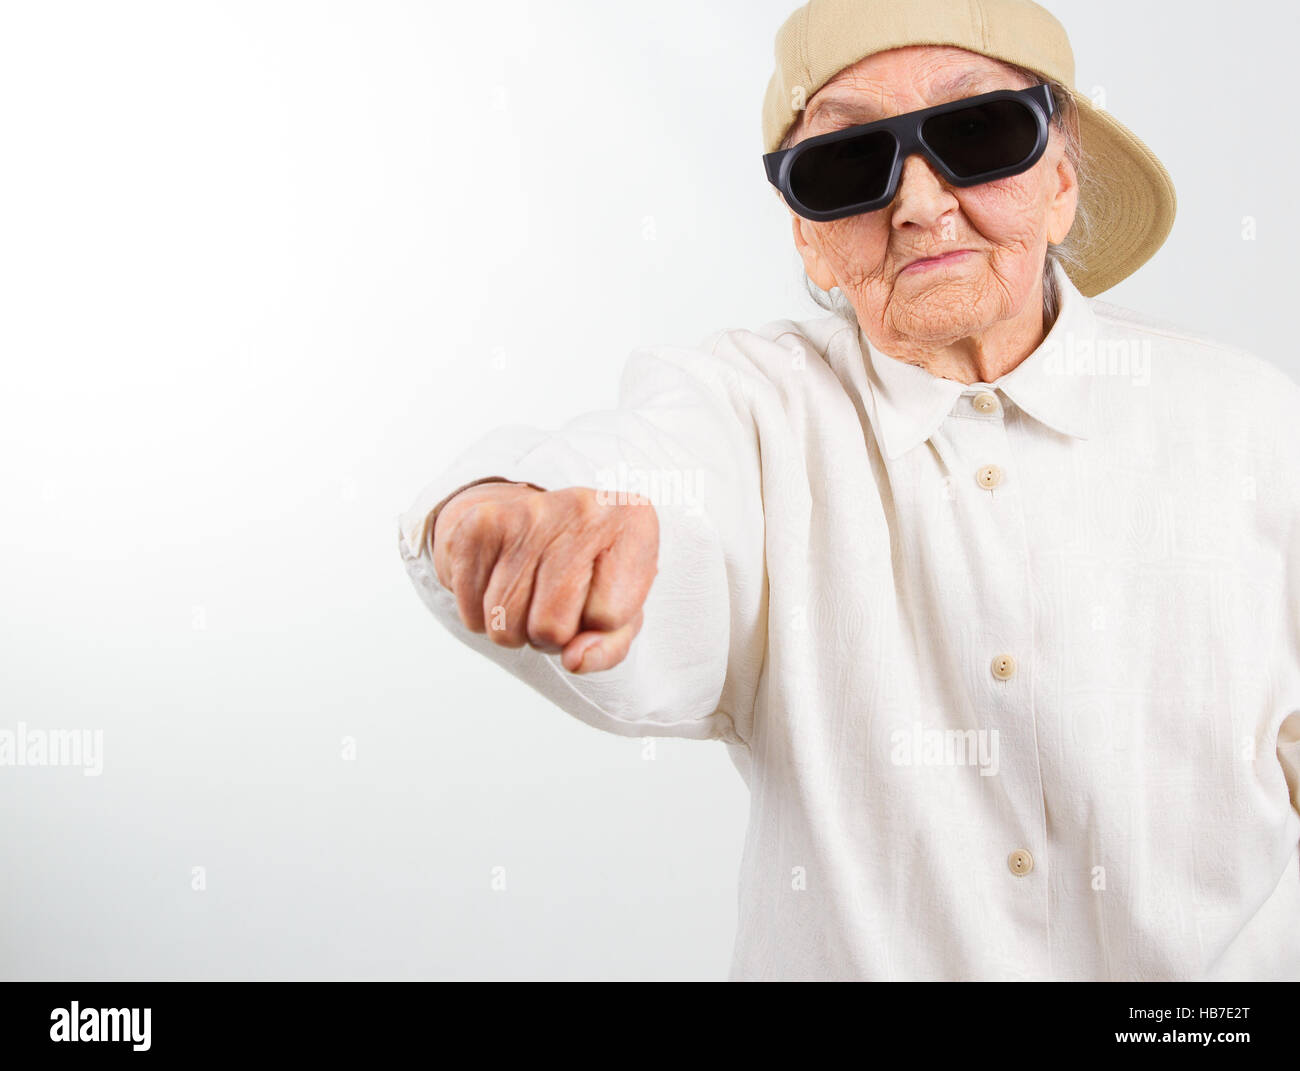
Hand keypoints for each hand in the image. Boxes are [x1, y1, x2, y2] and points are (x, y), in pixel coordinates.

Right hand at [431, 482, 658, 673]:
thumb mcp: (621, 612)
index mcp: (633, 522)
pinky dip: (483, 617)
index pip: (608, 616)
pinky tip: (503, 584)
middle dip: (552, 635)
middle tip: (558, 606)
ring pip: (504, 626)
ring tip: (532, 595)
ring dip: (516, 630)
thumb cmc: (593, 573)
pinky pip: (471, 614)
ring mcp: (525, 512)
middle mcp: (581, 506)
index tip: (599, 597)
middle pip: (550, 626)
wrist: (545, 523)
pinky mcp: (479, 524)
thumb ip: (610, 647)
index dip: (600, 624)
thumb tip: (574, 660)